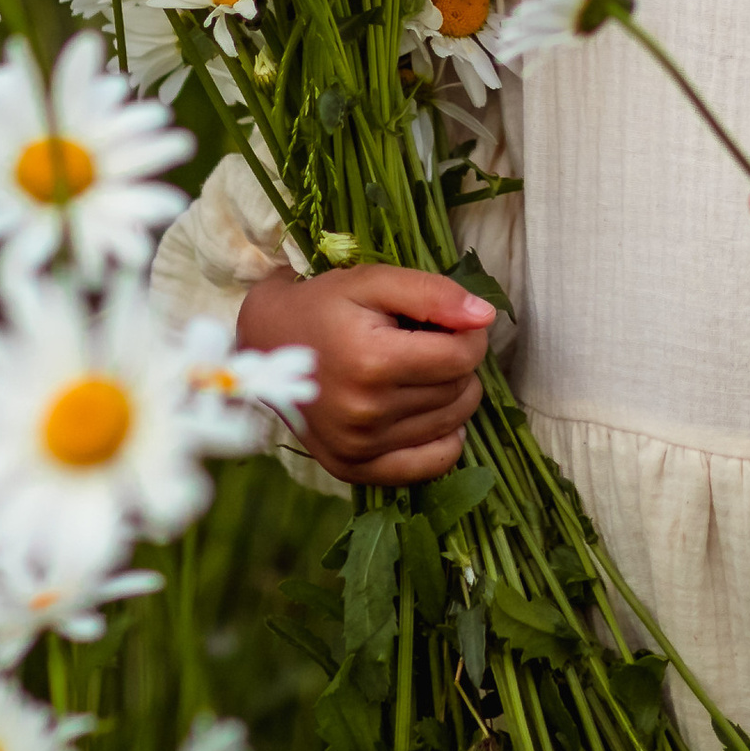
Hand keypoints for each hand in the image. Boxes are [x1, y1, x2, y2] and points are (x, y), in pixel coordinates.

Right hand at [236, 263, 493, 484]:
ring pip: (452, 424)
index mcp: (372, 362)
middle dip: (457, 361)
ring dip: (450, 394)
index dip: (468, 333)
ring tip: (416, 371)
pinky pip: (431, 466)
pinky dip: (443, 439)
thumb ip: (432, 293)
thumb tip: (485, 316)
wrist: (264, 348)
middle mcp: (366, 413)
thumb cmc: (323, 306)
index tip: (446, 320)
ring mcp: (359, 448)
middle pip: (460, 390)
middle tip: (425, 342)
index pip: (463, 356)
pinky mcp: (354, 469)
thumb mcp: (372, 281)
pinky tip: (424, 412)